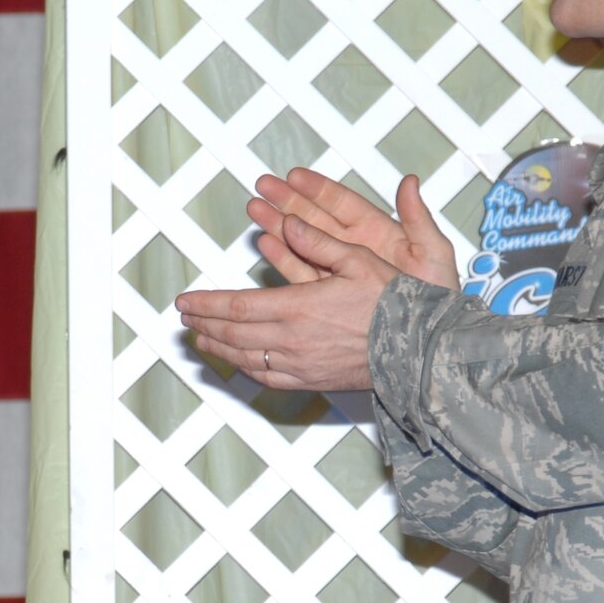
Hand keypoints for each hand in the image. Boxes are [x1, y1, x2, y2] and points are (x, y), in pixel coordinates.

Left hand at [177, 217, 400, 391]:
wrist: (419, 351)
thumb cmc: (393, 303)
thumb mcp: (359, 260)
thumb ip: (318, 241)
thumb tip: (288, 221)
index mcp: (300, 308)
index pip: (238, 307)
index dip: (207, 304)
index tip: (184, 301)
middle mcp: (293, 340)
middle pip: (234, 335)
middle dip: (205, 324)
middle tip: (184, 318)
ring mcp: (300, 365)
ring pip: (246, 358)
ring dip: (218, 348)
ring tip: (200, 338)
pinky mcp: (311, 381)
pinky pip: (267, 377)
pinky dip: (244, 368)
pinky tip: (236, 361)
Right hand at [252, 166, 458, 291]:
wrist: (427, 340)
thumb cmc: (436, 298)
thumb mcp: (433, 254)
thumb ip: (419, 219)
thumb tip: (409, 182)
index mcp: (380, 233)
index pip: (342, 204)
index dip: (318, 189)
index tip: (295, 176)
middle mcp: (356, 251)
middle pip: (316, 219)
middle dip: (288, 201)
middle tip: (264, 186)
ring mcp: (340, 274)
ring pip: (303, 243)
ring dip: (279, 226)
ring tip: (256, 210)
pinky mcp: (329, 297)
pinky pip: (302, 273)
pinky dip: (284, 258)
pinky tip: (267, 244)